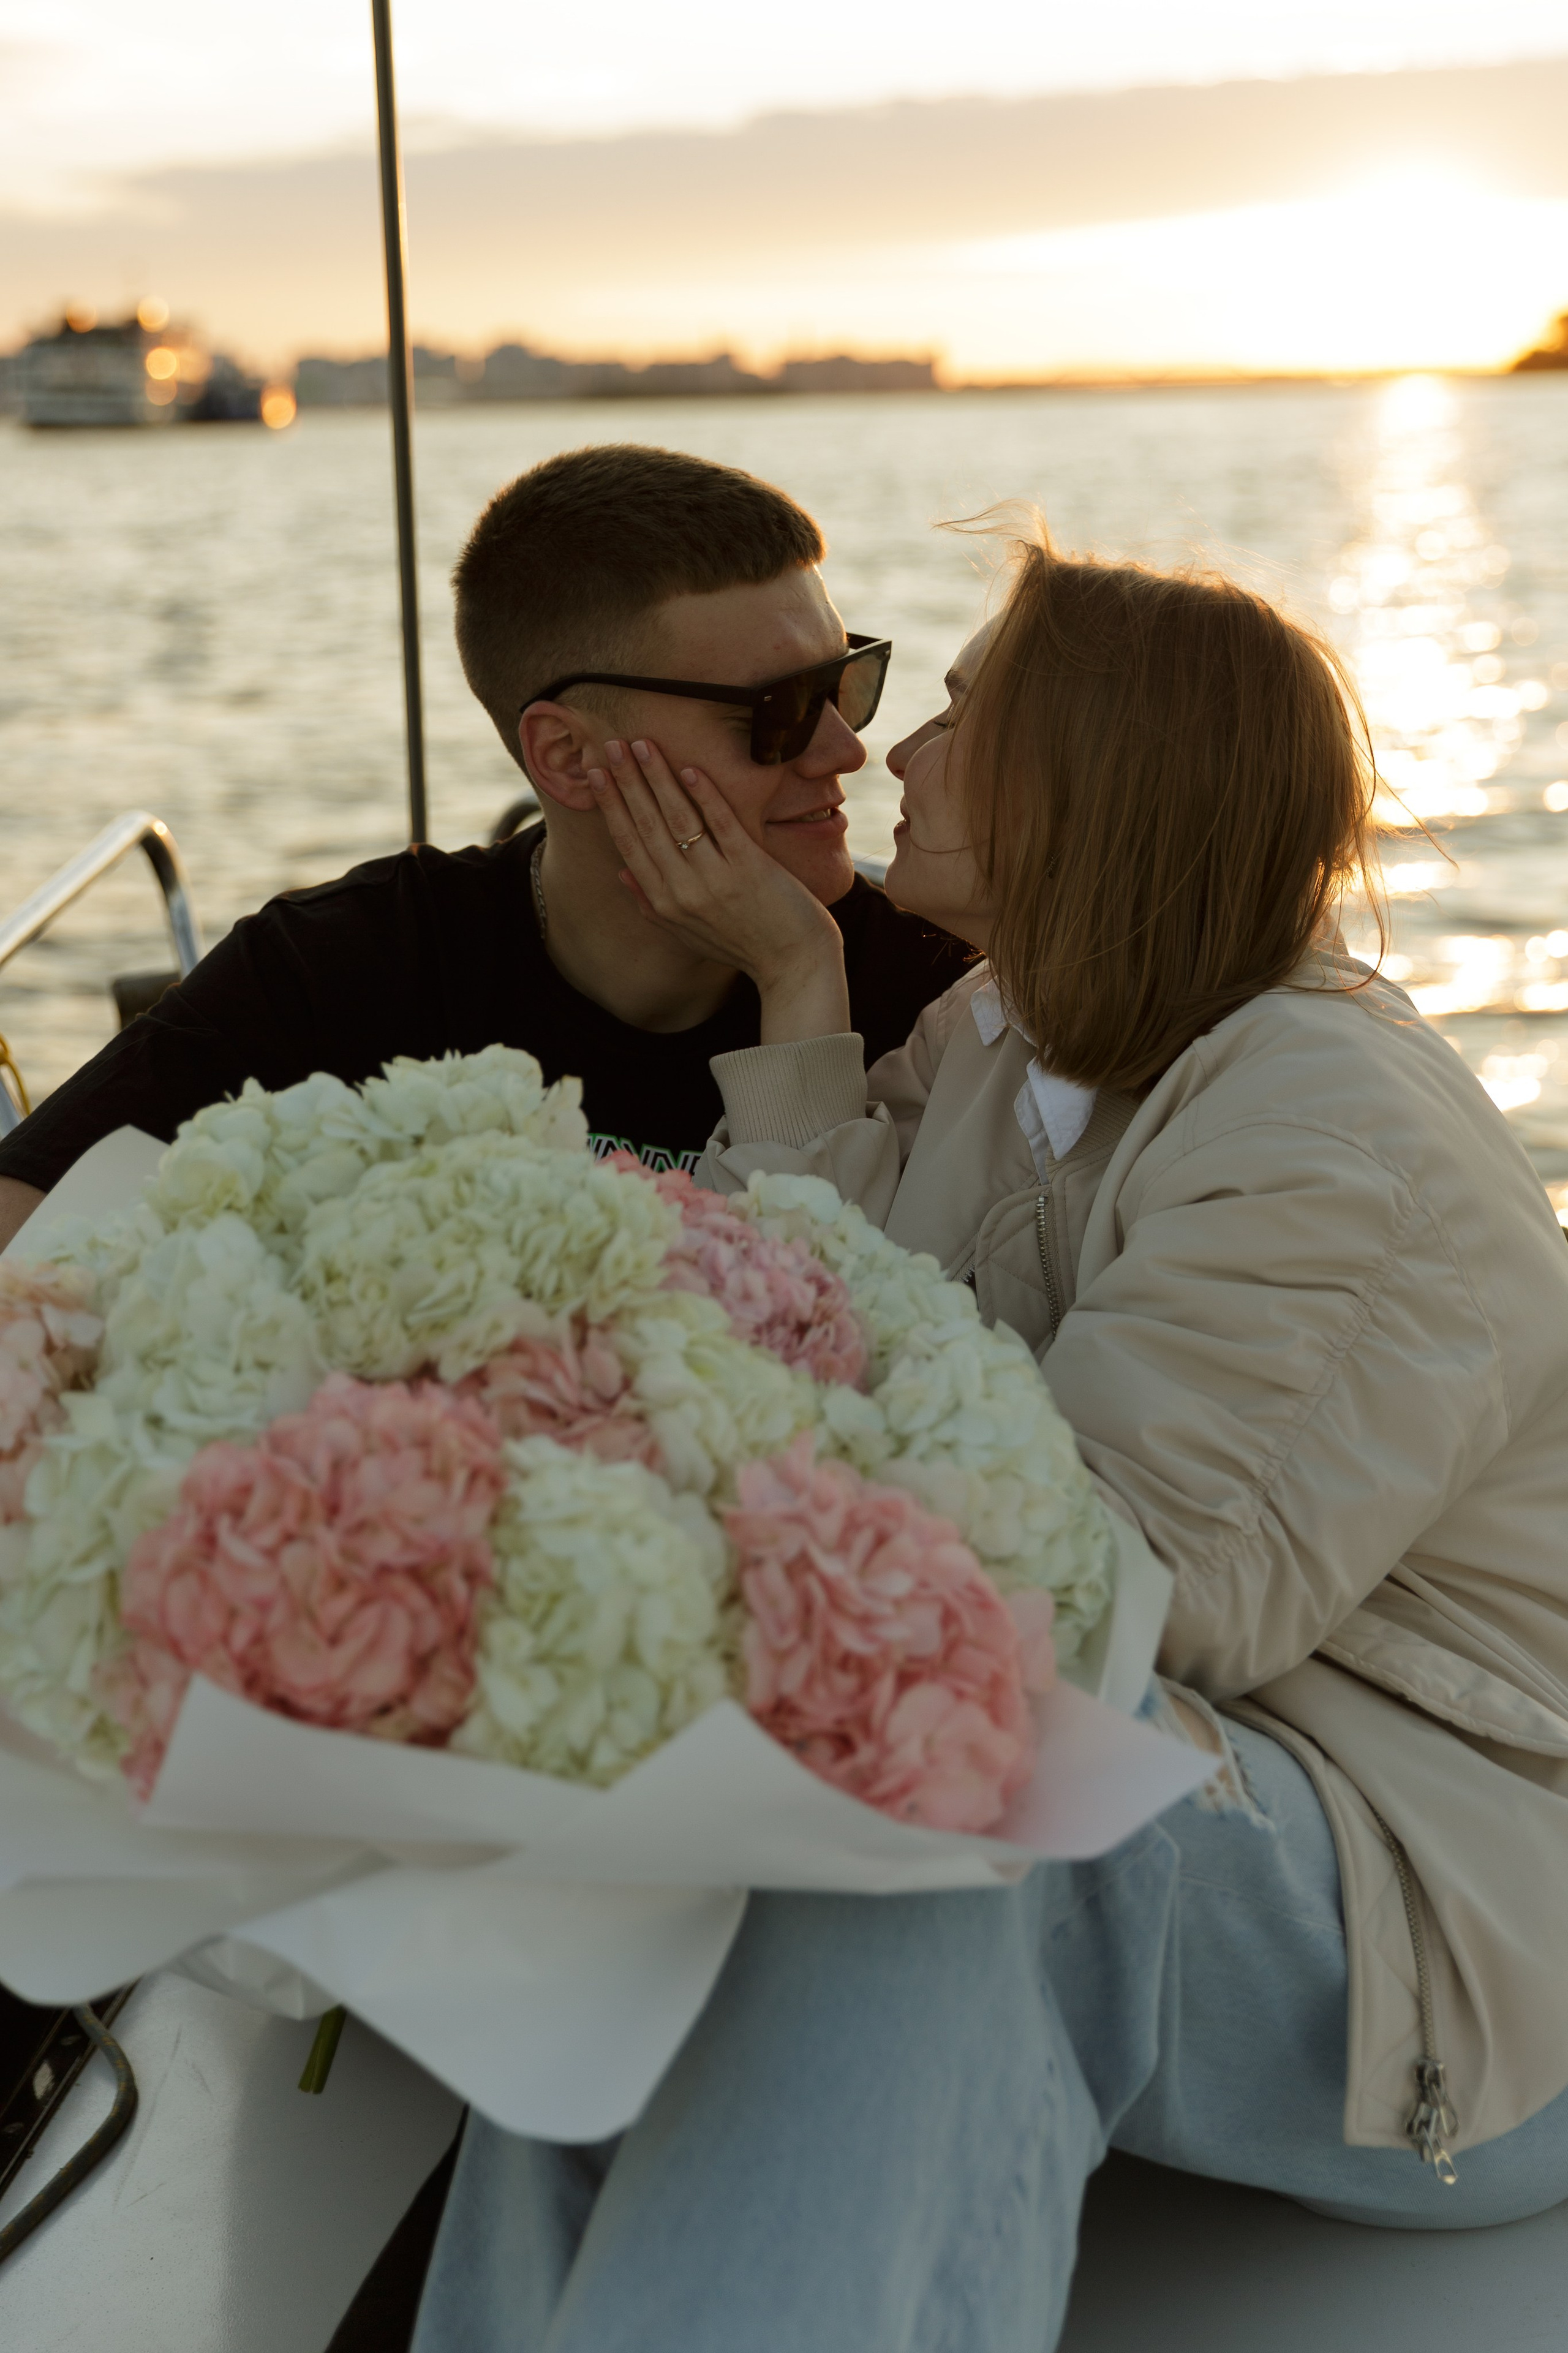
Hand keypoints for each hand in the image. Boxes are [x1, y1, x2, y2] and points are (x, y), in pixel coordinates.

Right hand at [588, 738, 850, 1043]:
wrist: (794, 966)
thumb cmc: (742, 946)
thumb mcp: (687, 934)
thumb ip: (651, 904)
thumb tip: (621, 872)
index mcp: (664, 903)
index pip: (629, 843)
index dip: (610, 805)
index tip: (596, 772)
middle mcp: (684, 891)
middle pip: (647, 825)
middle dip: (627, 781)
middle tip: (613, 743)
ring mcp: (717, 878)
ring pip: (678, 820)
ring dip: (658, 779)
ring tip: (644, 745)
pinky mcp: (750, 868)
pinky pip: (722, 825)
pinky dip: (706, 797)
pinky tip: (690, 770)